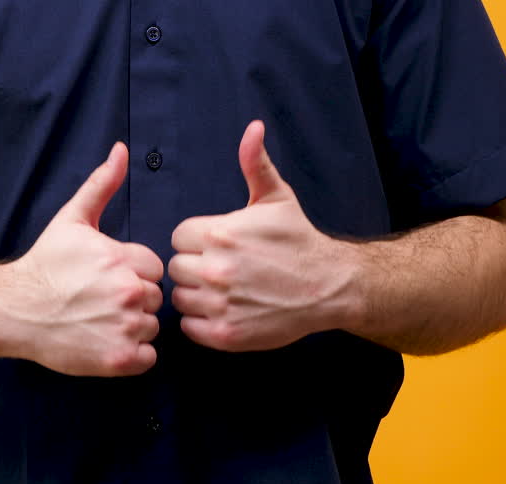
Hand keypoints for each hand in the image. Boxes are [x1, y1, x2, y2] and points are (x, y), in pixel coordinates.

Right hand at [0, 142, 164, 375]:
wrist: (13, 311)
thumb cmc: (44, 266)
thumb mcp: (72, 220)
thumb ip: (102, 185)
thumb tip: (121, 149)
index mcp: (124, 259)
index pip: (154, 269)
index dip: (134, 273)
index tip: (107, 278)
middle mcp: (129, 293)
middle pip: (154, 299)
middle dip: (134, 300)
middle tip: (101, 301)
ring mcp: (124, 328)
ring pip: (151, 328)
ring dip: (133, 328)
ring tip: (101, 322)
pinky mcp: (118, 359)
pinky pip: (148, 358)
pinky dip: (132, 355)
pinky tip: (106, 342)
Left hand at [167, 120, 356, 351]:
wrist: (330, 286)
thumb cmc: (299, 240)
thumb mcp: (277, 197)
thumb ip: (255, 163)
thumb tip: (253, 127)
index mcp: (220, 233)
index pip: (178, 237)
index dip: (195, 240)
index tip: (216, 245)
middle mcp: (216, 269)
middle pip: (175, 267)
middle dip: (194, 266)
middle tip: (221, 269)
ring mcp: (220, 304)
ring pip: (180, 297)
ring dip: (196, 295)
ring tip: (223, 290)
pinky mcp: (225, 334)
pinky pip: (189, 327)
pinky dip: (201, 322)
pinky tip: (223, 311)